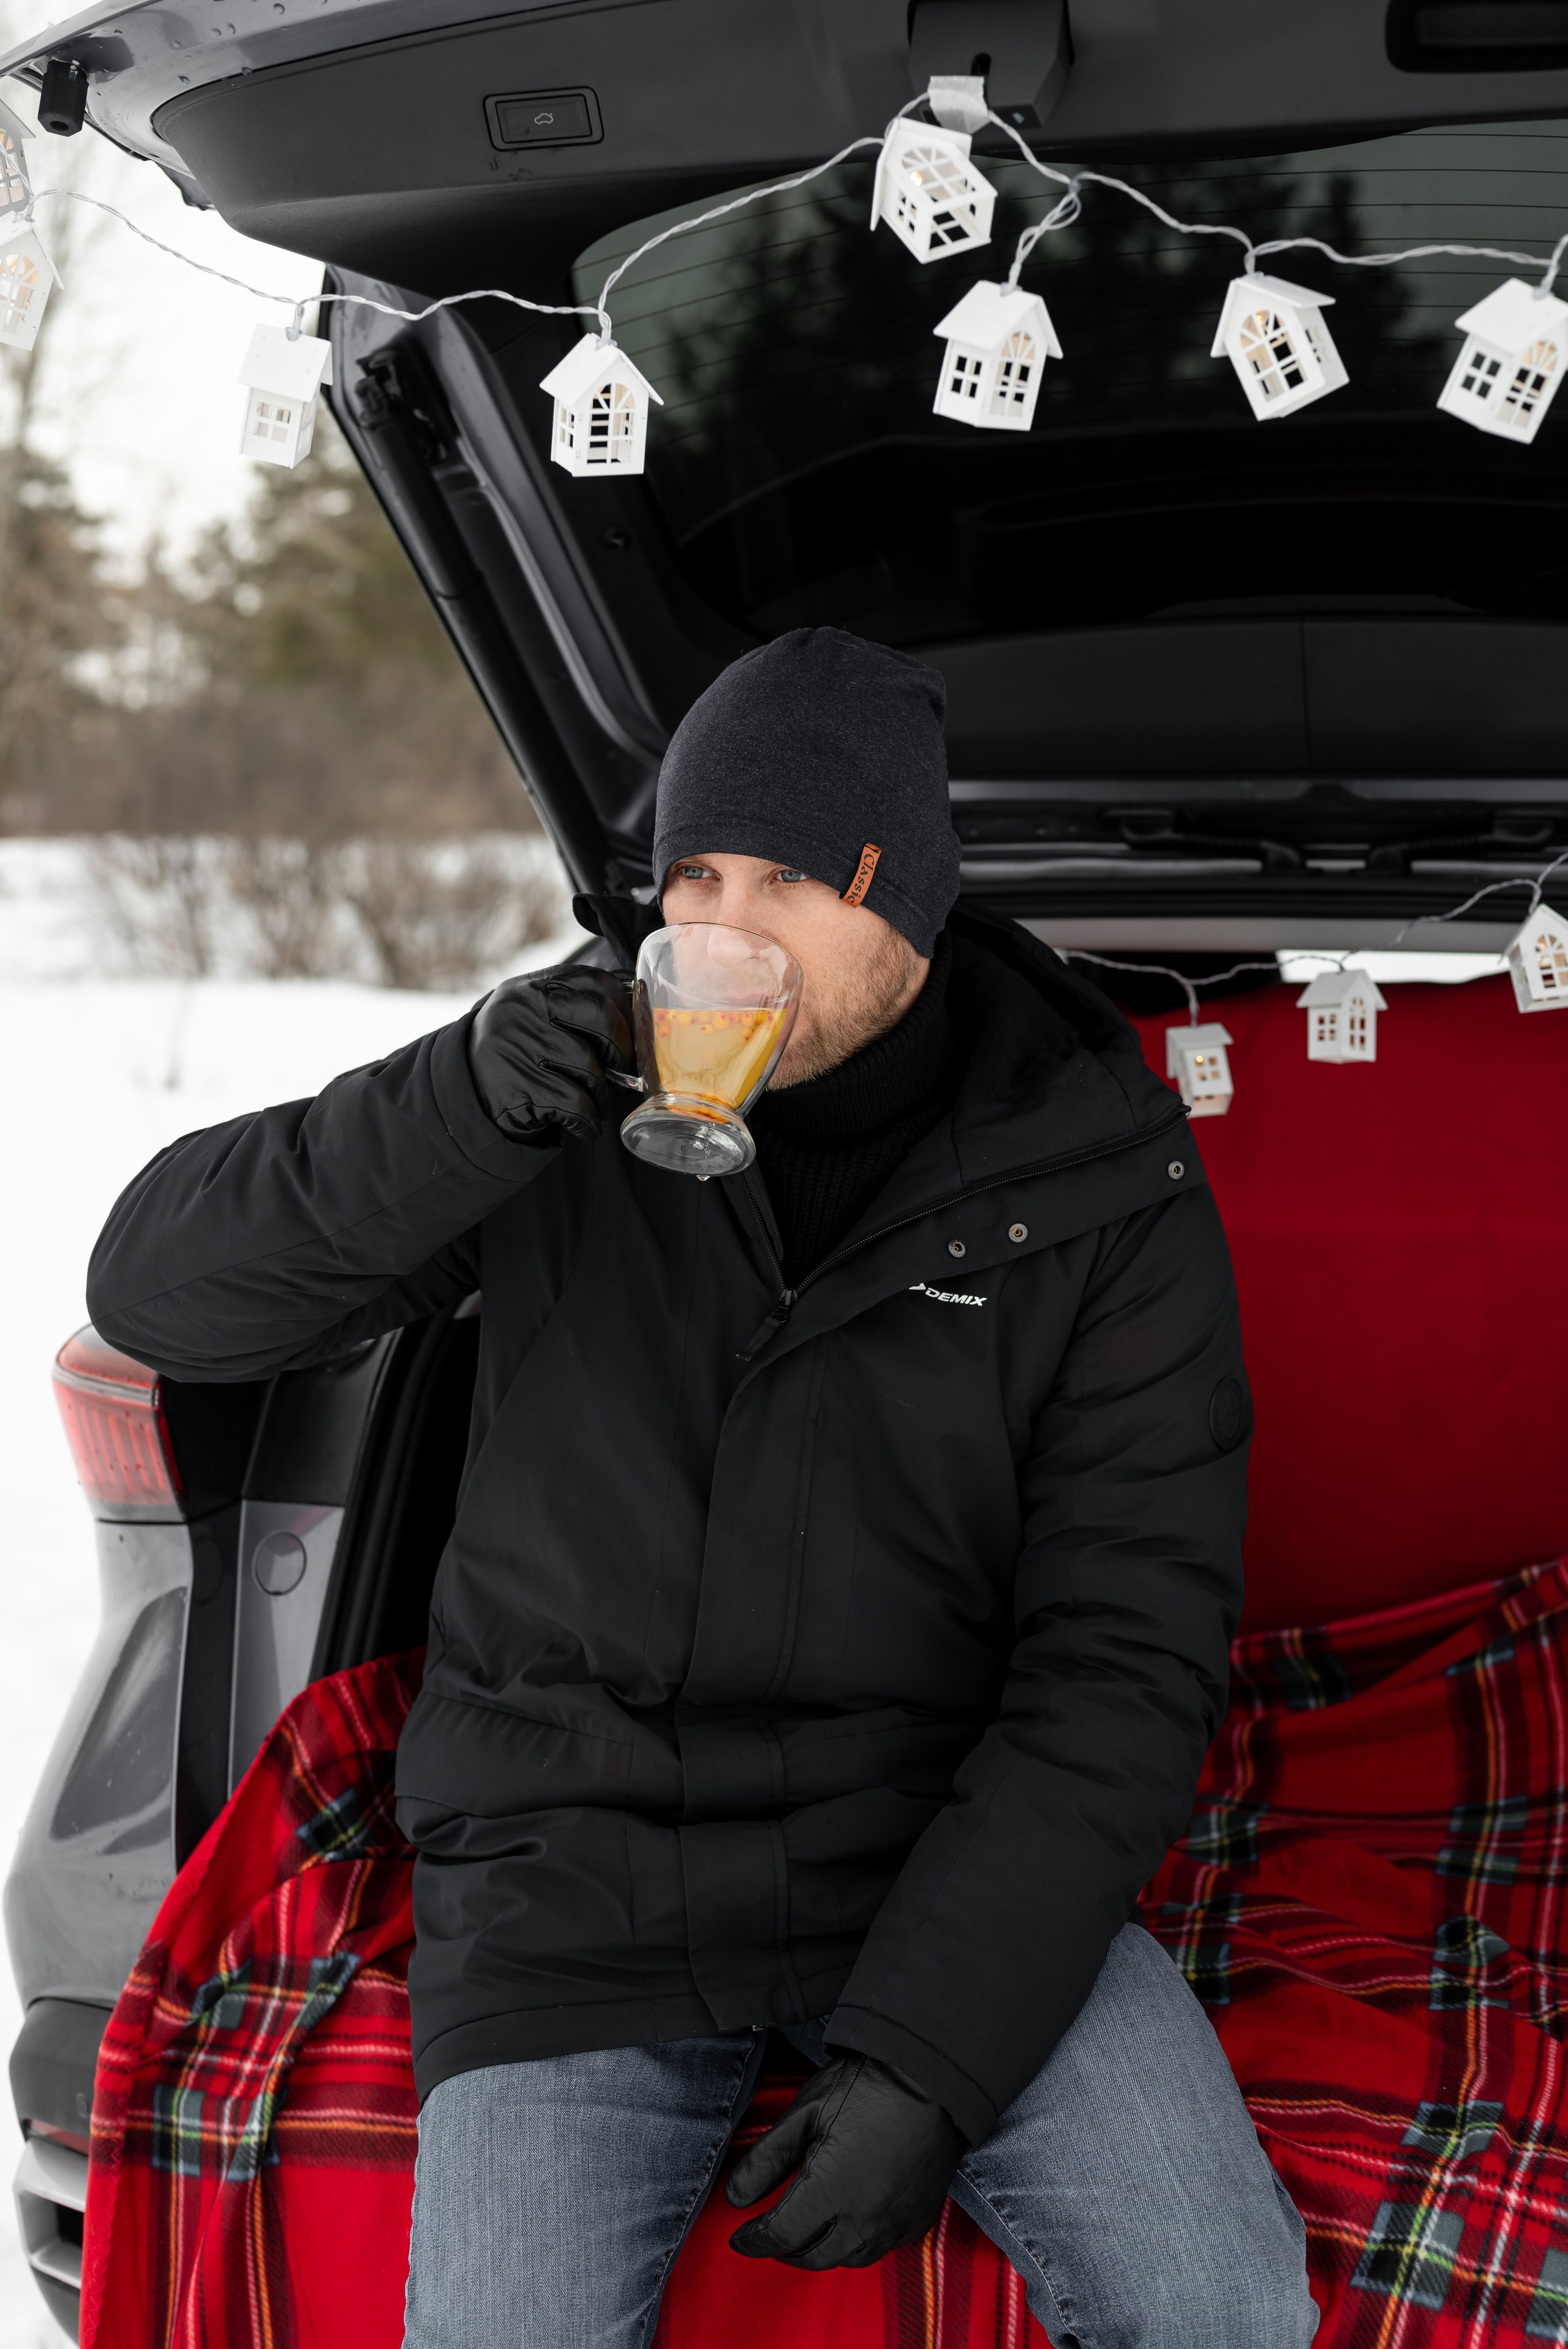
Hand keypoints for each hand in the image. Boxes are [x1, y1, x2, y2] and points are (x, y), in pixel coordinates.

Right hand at [467, 966, 634, 1143]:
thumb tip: (639, 1009)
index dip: (625, 1011)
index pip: (599, 983)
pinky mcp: (515, 1087)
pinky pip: (575, 1104)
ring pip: (591, 1068)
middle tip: (621, 1070)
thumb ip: (576, 1004)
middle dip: (622, 1052)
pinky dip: (588, 1119)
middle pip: (603, 1020)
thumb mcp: (536, 1014)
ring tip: (595, 1102)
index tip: (630, 1035)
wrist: (466, 1090)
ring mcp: (517, 1047)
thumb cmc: (519, 1051)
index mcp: (534, 986)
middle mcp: (523, 1009)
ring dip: (602, 1094)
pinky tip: (585, 1123)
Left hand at [726, 2053, 963, 2269]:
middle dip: (785, 2249)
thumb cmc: (865, 2087)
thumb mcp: (804, 2113)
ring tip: (808, 2231)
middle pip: (813, 2257)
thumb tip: (736, 2199)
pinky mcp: (919, 2218)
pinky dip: (859, 2243)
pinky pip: (882, 2248)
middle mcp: (864, 2218)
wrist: (932, 2075)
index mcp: (830, 2191)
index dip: (754, 2240)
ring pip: (848, 2257)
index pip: (780, 2235)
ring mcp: (895, 2222)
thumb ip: (766, 2160)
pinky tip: (850, 2222)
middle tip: (770, 2235)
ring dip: (823, 2250)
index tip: (740, 2238)